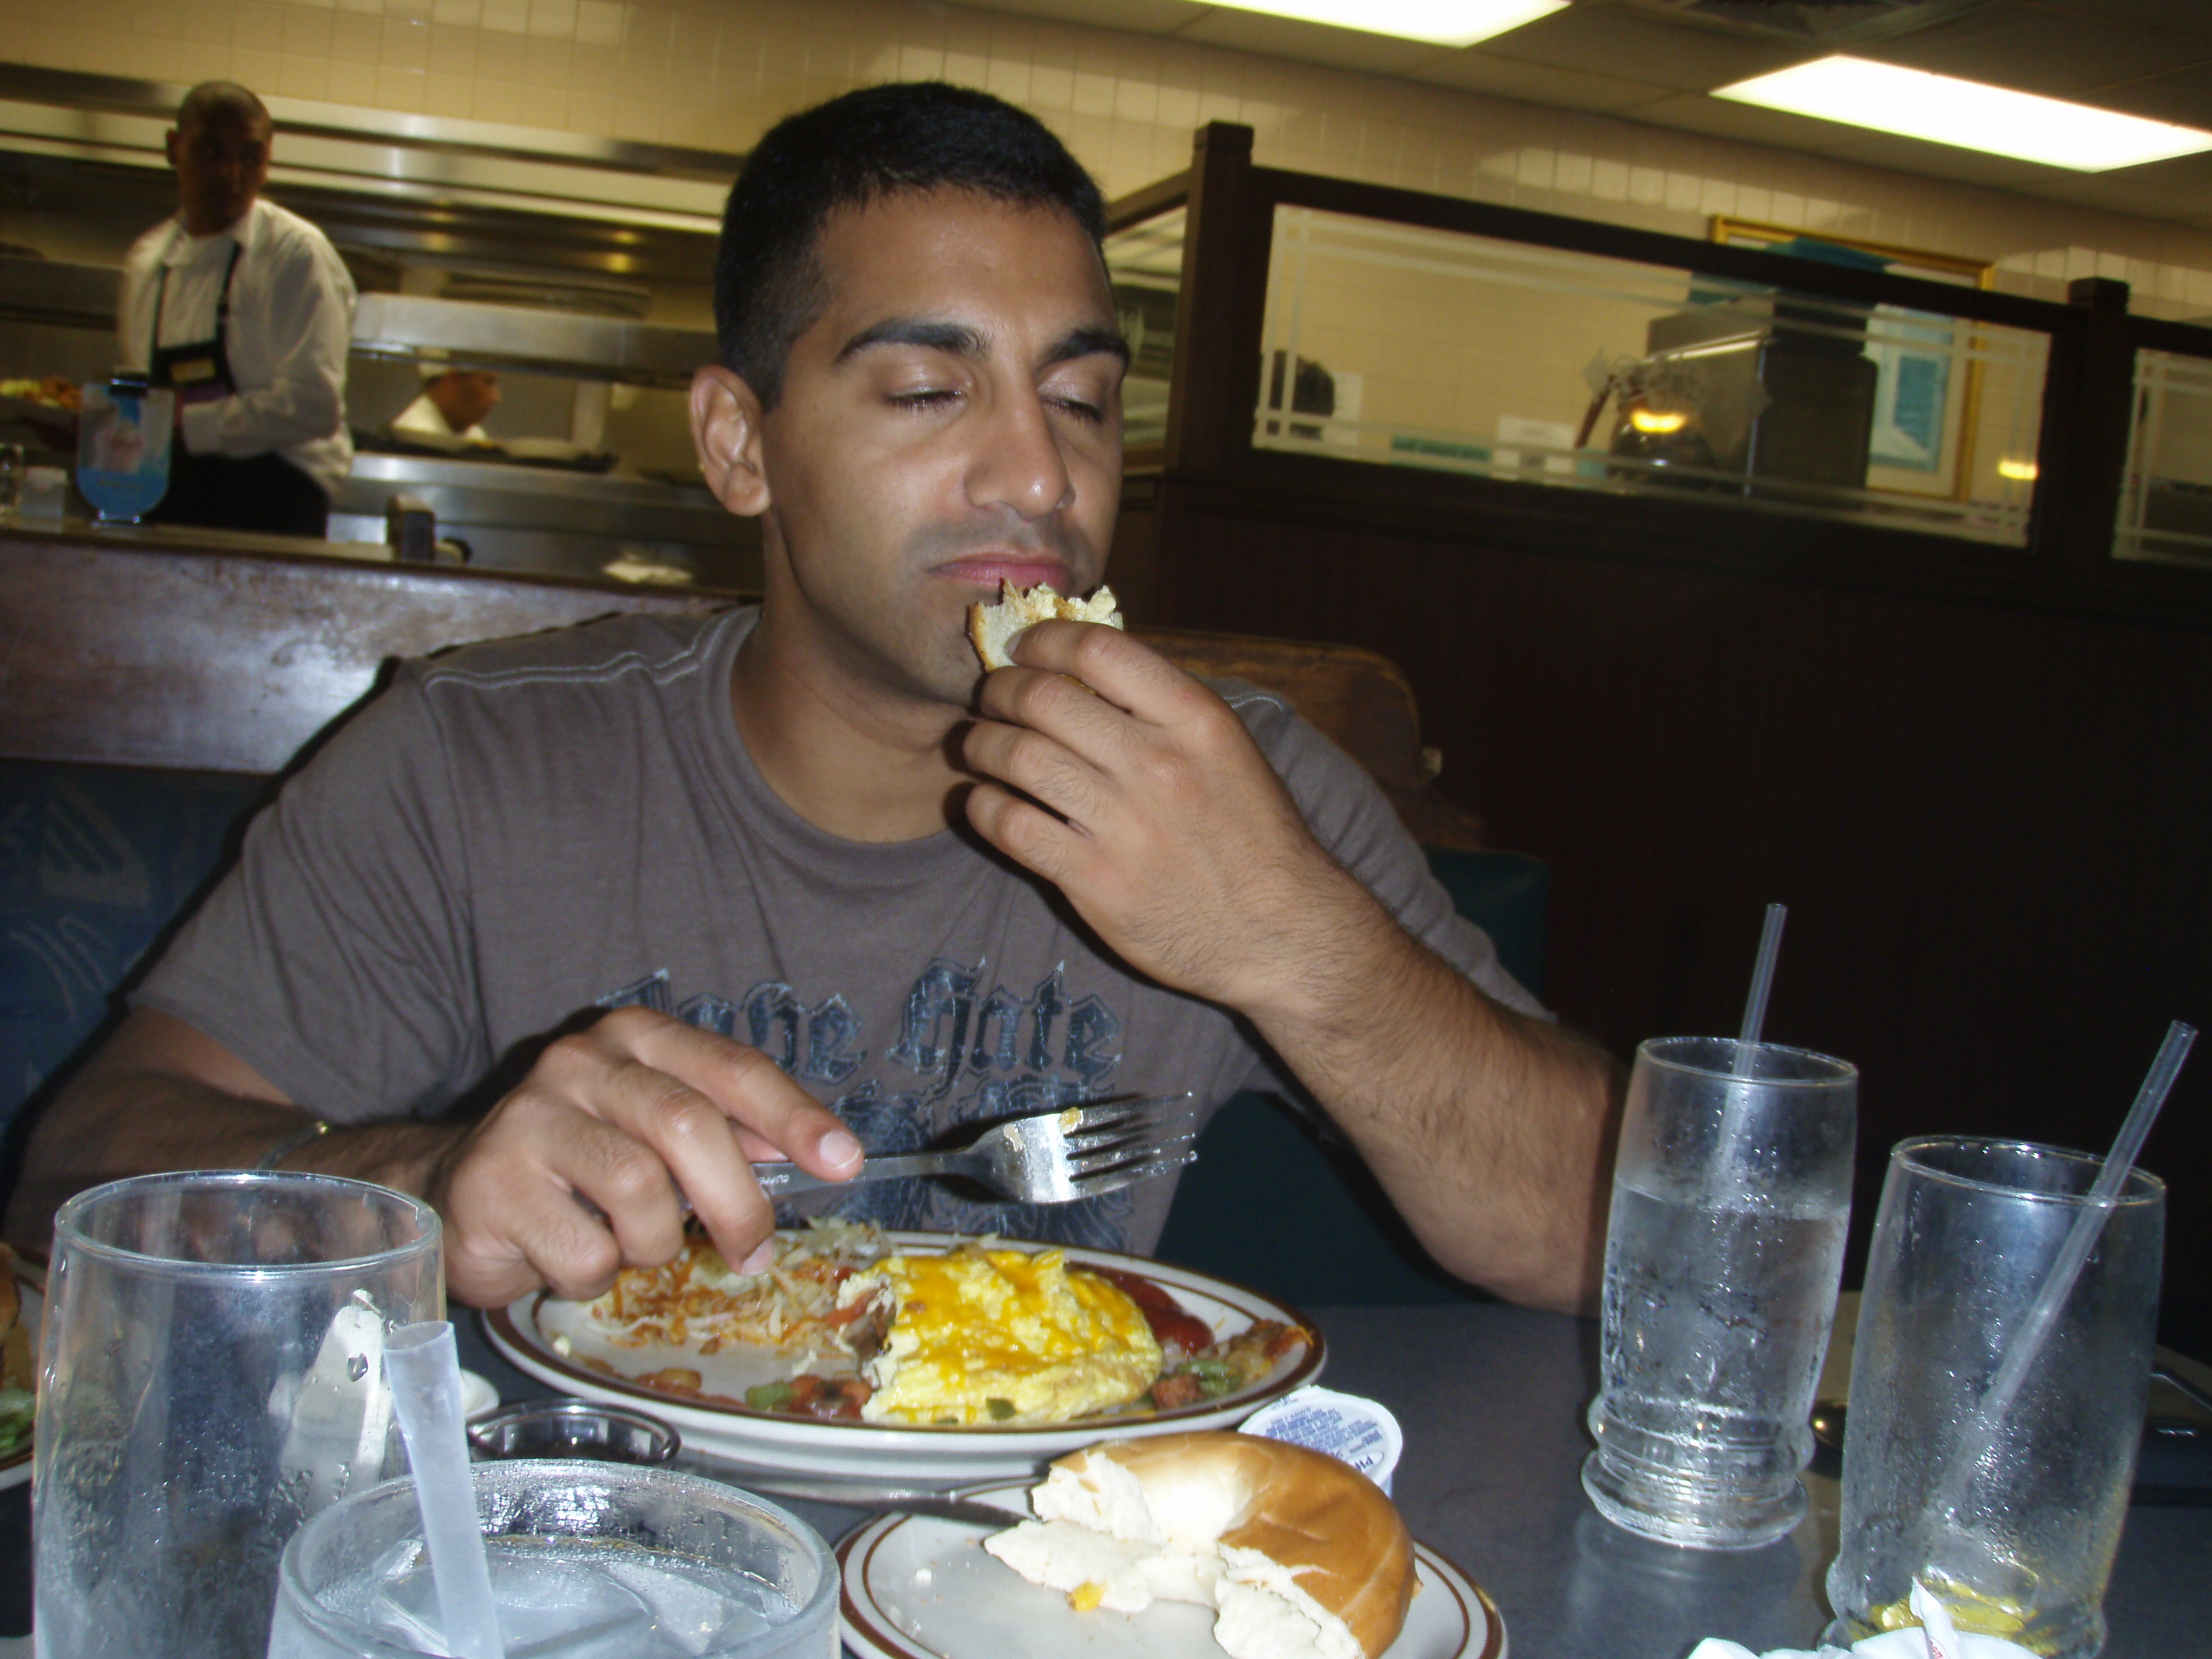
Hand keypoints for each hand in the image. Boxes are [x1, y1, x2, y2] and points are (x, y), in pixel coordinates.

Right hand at [425, 1006, 861, 1306]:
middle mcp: (580, 1063)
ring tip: (631, 1246)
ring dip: (653, 1244)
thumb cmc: (579, 1164)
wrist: (455, 1192)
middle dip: (737, 1201)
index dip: (793, 1117)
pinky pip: (583, 1249)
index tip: (843, 1161)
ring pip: (638, 1192)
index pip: (731, 1068)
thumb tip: (817, 1153)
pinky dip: (596, 1273)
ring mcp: (529, 1118)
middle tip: (752, 1252)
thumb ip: (727, 1131)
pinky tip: (572, 1258)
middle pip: (688, 1126)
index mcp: (636, 1038)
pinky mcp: (492, 1183)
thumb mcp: (657, 1132)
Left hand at [960, 621, 1363, 1017]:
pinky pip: (1010, 827)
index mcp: (1195, 720)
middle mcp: (1156, 764)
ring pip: (1016, 757)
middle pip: (1043, 698)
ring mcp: (1122, 824)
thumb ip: (1163, 709)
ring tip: (978, 748)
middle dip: (1000, 690)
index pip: (1099, 650)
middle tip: (991, 700)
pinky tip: (984, 801)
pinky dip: (982, 806)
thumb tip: (1085, 667)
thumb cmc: (1253, 836)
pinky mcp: (1093, 880)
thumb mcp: (1228, 751)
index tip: (1025, 647)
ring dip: (980, 745)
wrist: (1280, 933)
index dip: (1046, 639)